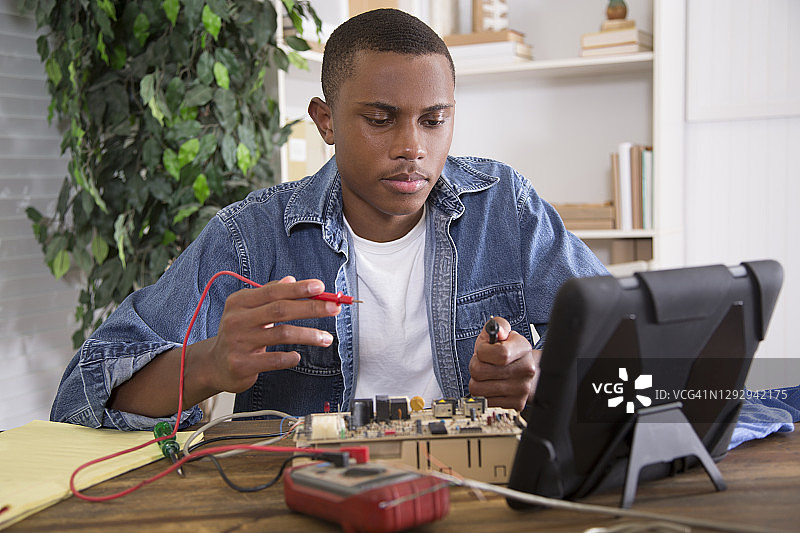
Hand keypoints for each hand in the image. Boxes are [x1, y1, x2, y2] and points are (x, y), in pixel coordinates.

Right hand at [197, 276, 340, 394]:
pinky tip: (298, 356)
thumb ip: (269, 294)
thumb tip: (291, 279)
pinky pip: (274, 360)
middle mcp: (237, 320)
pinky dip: (290, 357)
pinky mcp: (242, 364)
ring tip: (326, 338)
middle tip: (334, 308)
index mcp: (240, 302)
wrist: (214, 365)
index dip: (298, 289)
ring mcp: (238, 343)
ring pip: (282, 334)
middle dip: (311, 308)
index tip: (321, 286)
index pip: (274, 291)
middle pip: (281, 310)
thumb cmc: (238, 333)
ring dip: (309, 335)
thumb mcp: (248, 310)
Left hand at [468, 316, 539, 411]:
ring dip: (477, 381)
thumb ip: (497, 326)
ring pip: (477, 388)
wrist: (525, 372)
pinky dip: (483, 394)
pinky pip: (484, 401)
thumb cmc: (508, 352)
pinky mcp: (515, 404)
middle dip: (475, 365)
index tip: (483, 350)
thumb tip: (496, 331)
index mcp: (523, 348)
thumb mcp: (502, 334)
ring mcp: (522, 389)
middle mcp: (526, 370)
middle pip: (480, 371)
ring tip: (486, 375)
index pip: (499, 354)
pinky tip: (491, 385)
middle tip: (483, 363)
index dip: (482, 351)